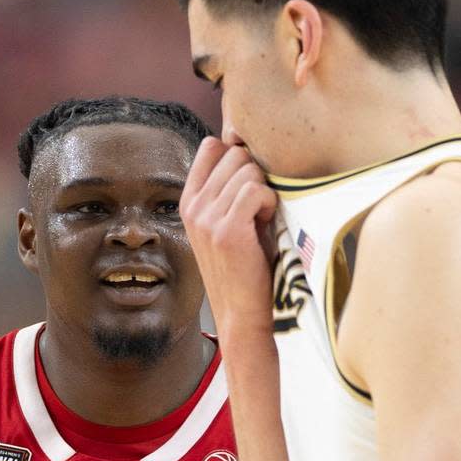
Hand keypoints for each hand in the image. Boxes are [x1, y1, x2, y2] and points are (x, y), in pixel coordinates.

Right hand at [179, 137, 278, 339]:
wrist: (242, 314)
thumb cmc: (246, 267)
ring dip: (265, 190)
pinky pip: (256, 190)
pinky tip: (267, 223)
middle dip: (256, 173)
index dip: (238, 154)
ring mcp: (206, 218)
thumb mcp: (229, 222)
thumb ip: (231, 189)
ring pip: (247, 169)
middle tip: (260, 206)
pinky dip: (270, 203)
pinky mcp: (226, 231)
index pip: (211, 146)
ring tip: (263, 218)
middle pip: (234, 153)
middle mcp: (193, 207)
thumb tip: (251, 147)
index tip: (252, 180)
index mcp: (190, 202)